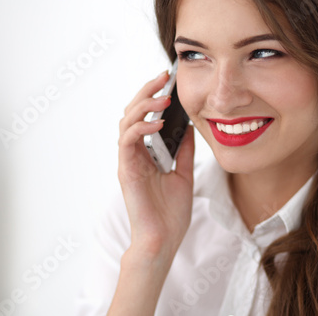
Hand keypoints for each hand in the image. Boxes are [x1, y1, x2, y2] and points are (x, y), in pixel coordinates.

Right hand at [117, 71, 194, 259]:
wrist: (164, 239)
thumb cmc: (171, 212)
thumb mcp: (184, 174)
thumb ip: (183, 151)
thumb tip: (190, 128)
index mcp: (147, 154)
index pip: (144, 117)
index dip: (153, 97)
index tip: (169, 82)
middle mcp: (135, 154)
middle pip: (132, 113)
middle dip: (146, 92)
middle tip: (163, 77)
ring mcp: (128, 161)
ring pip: (126, 122)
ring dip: (143, 105)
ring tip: (162, 97)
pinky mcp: (126, 169)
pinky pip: (128, 141)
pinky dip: (141, 128)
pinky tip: (158, 123)